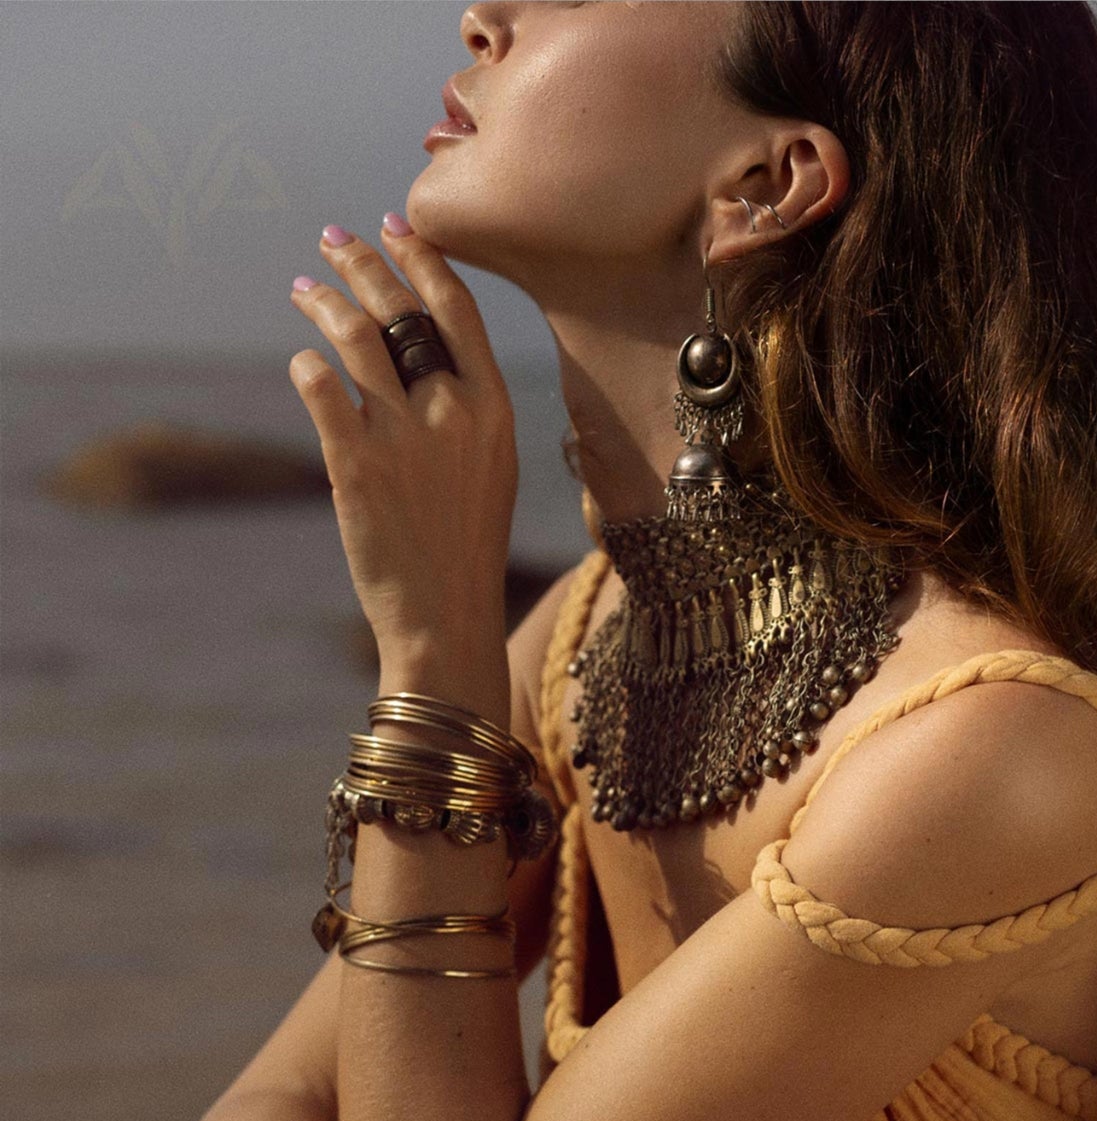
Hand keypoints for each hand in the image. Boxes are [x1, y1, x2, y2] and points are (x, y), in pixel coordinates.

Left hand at [286, 218, 517, 679]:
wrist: (445, 618)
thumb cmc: (464, 548)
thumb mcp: (490, 470)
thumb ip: (465, 409)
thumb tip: (421, 354)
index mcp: (492, 410)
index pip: (456, 309)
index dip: (422, 259)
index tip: (395, 225)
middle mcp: (452, 413)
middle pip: (402, 311)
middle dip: (363, 263)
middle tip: (333, 239)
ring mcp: (403, 437)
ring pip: (355, 338)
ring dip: (325, 303)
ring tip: (305, 289)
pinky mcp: (356, 464)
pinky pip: (320, 387)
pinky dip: (307, 367)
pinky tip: (302, 363)